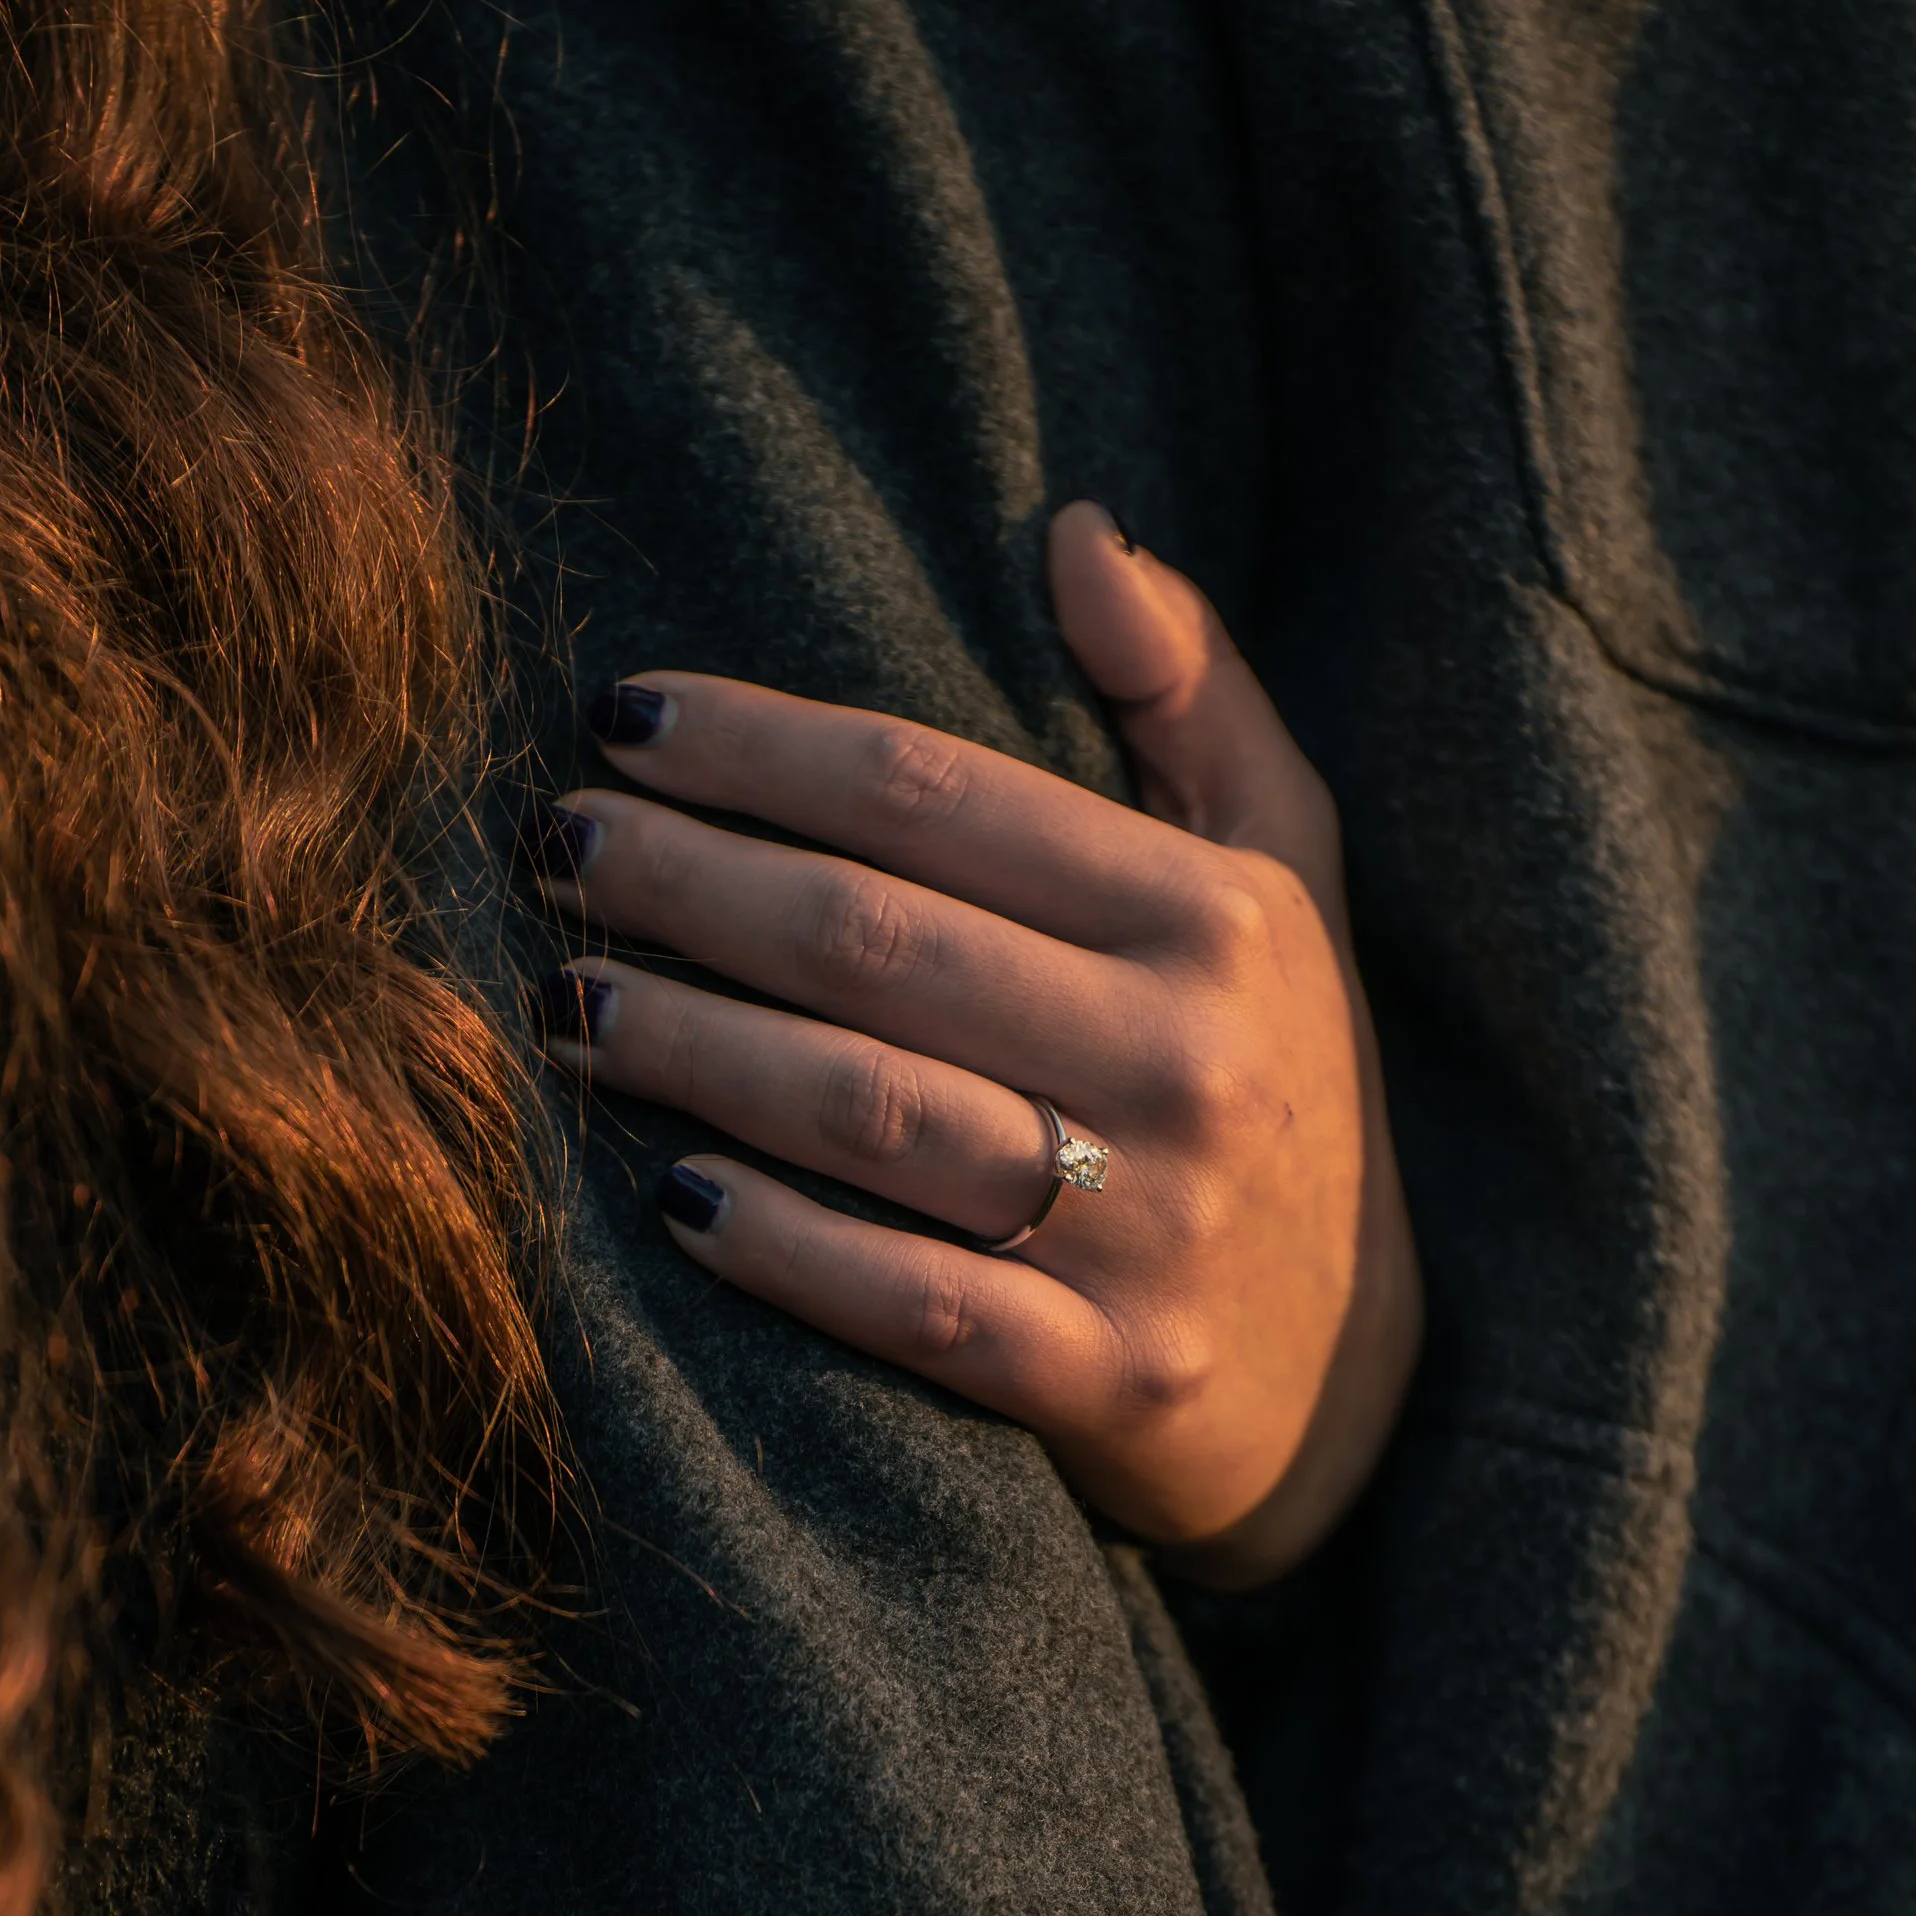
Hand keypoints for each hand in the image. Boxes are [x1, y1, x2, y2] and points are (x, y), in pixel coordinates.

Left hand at [529, 505, 1419, 1588]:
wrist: (1361, 1383)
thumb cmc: (1274, 1080)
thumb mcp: (1280, 875)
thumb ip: (1191, 696)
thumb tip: (1076, 532)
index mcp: (1215, 917)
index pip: (937, 794)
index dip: (759, 746)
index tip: (622, 715)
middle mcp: (1190, 1064)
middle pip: (871, 941)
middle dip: (684, 882)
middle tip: (555, 846)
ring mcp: (1153, 1233)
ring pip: (867, 1113)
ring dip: (688, 1048)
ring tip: (565, 998)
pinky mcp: (1113, 1381)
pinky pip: (907, 1304)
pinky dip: (778, 1246)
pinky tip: (666, 1193)